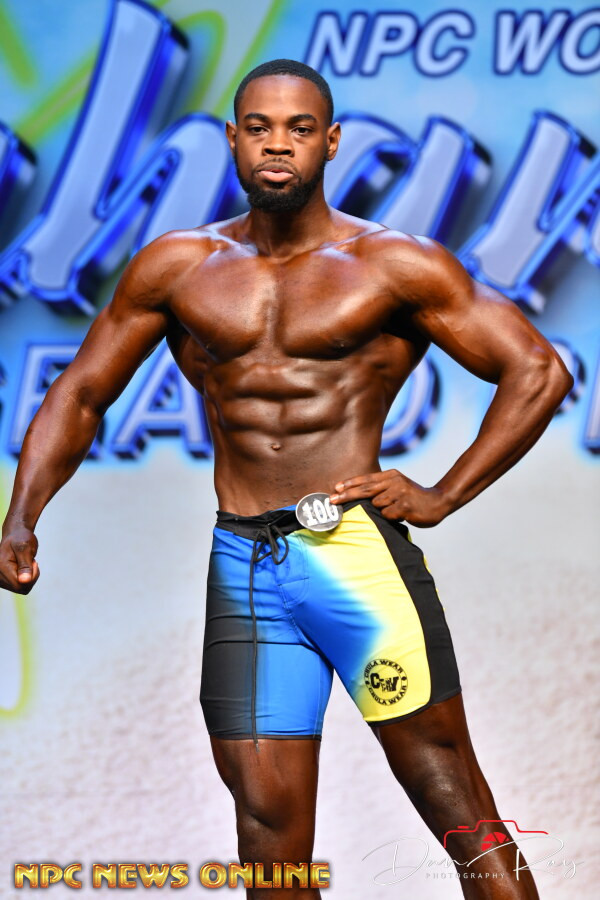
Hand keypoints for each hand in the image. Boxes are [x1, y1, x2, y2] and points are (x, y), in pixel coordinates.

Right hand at [0, 526, 39, 593]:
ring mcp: (0, 579)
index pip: (20, 585)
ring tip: (26, 563)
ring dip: (29, 577)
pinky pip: (21, 587)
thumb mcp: (25, 547)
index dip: (31, 576)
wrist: (15, 534)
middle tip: (30, 561)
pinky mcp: (4, 581)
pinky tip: (24, 567)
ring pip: (22, 589)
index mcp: (1, 567)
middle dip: (31, 576)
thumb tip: (24, 581)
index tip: (33, 562)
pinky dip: (26, 578)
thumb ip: (25, 565)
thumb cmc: (21, 538)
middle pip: (21, 588)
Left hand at [329, 469, 450, 526]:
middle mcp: (395, 482)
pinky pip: (387, 515)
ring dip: (381, 510)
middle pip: (365, 490)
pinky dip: (391, 517)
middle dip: (346, 495)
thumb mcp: (398, 486)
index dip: (350, 484)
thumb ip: (381, 488)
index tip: (336, 488)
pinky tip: (402, 515)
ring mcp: (400, 493)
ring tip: (396, 509)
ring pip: (377, 505)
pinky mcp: (405, 506)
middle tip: (331, 500)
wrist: (438, 501)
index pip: (366, 479)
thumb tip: (357, 494)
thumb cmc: (413, 497)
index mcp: (391, 475)